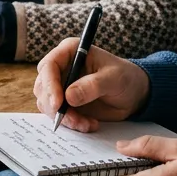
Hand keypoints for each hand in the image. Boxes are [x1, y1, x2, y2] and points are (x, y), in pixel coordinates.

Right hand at [34, 39, 149, 131]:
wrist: (134, 94)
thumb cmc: (125, 77)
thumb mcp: (113, 79)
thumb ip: (92, 86)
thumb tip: (69, 97)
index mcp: (70, 51)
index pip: (49, 66)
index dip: (50, 85)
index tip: (58, 104)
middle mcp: (61, 67)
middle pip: (43, 86)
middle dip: (54, 106)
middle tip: (72, 119)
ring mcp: (61, 86)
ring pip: (47, 104)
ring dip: (64, 117)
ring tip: (87, 123)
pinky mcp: (65, 102)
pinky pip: (58, 115)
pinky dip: (71, 123)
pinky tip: (88, 124)